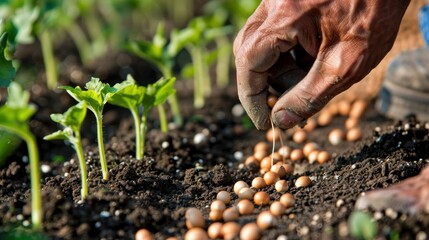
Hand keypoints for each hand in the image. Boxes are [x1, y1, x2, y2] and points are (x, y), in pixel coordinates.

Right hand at [234, 0, 409, 129]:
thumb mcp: (345, 65)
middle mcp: (274, 4)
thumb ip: (309, 96)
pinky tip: (309, 63)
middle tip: (286, 102)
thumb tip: (281, 121)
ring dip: (278, 69)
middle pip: (248, 53)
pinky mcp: (288, 2)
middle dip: (265, 83)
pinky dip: (286, 55)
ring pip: (261, 44)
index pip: (248, 63)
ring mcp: (279, 1)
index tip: (263, 121)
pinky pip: (274, 34)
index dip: (251, 97)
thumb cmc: (375, 15)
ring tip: (307, 80)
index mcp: (285, 17)